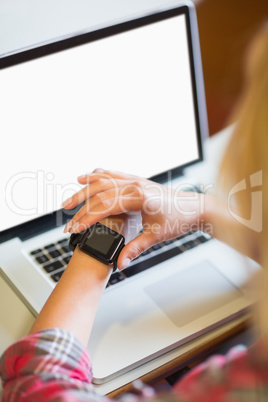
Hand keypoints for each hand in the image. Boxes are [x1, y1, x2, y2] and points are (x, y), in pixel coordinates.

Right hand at [62, 169, 202, 268]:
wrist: (195, 208)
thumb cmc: (179, 220)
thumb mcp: (157, 236)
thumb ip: (135, 248)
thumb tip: (119, 262)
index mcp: (138, 197)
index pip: (104, 206)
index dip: (86, 218)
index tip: (73, 229)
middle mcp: (135, 184)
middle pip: (99, 191)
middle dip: (80, 206)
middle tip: (67, 219)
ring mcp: (136, 180)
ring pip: (103, 180)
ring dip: (85, 189)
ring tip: (70, 199)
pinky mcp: (138, 180)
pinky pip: (113, 174)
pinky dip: (98, 175)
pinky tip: (88, 177)